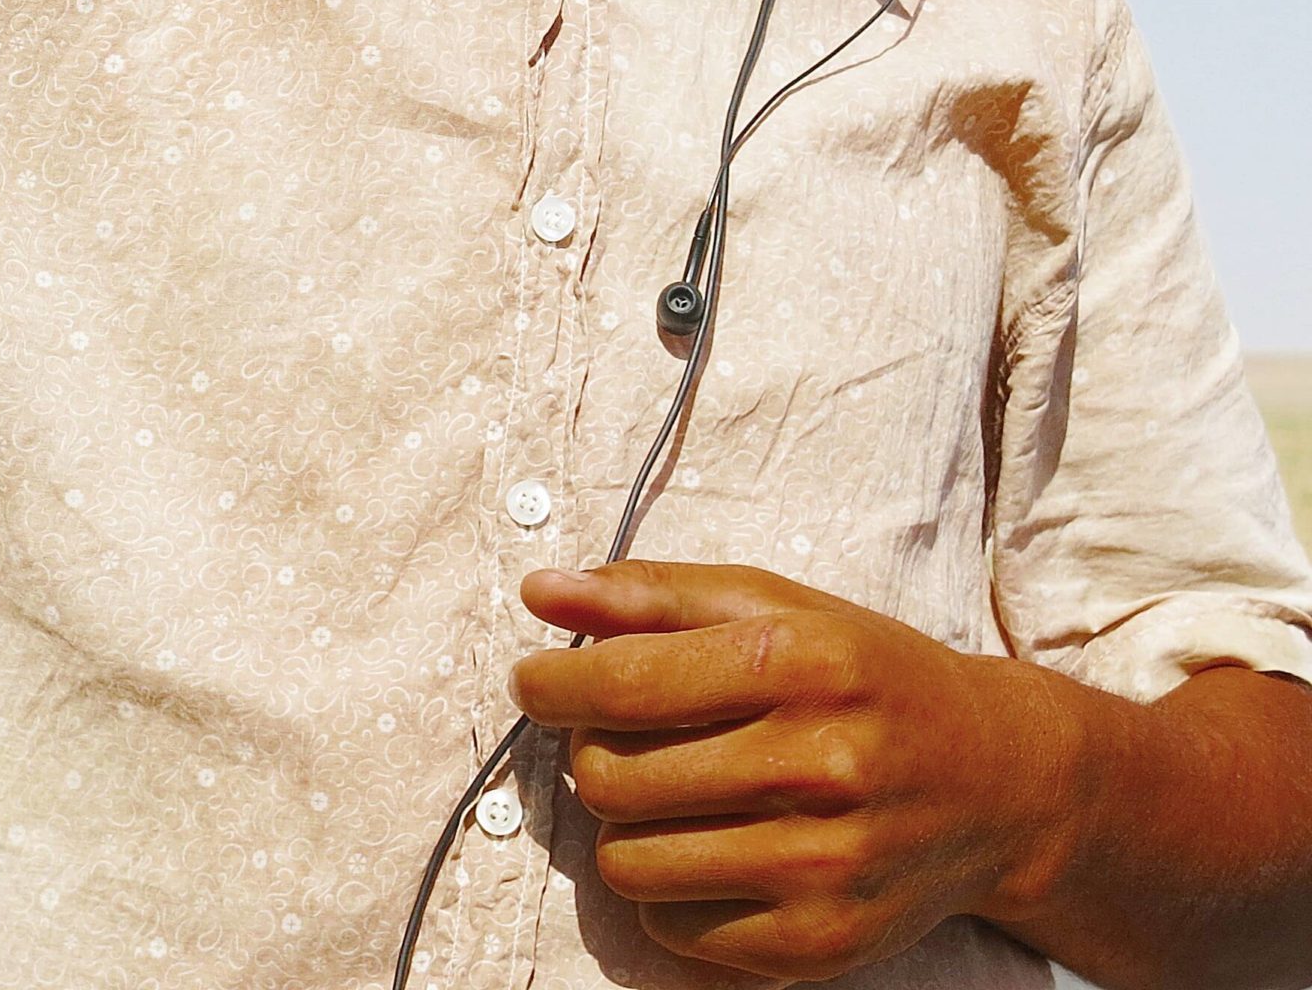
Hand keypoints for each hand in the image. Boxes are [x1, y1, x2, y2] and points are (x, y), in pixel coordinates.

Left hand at [510, 563, 1079, 982]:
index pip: (622, 684)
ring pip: (628, 864)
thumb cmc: (862, 676)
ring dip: (625, 828)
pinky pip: (674, 931)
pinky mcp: (823, 942)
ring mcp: (823, 865)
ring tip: (669, 796)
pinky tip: (714, 849)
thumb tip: (538, 591)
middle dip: (592, 754)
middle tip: (624, 739)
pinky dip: (671, 893)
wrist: (998, 781)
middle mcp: (817, 766)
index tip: (535, 681)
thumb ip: (647, 593)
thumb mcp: (769, 605)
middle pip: (612, 779)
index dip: (550, 684)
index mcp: (799, 665)